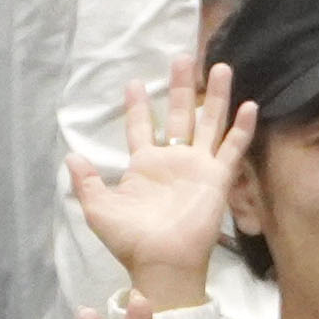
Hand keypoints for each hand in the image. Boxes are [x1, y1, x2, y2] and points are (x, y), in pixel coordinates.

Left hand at [67, 56, 254, 310]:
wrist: (159, 260)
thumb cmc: (129, 238)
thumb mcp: (98, 209)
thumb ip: (85, 181)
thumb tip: (70, 154)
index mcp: (144, 165)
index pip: (141, 128)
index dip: (138, 107)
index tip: (134, 83)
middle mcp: (173, 160)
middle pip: (180, 114)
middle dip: (182, 87)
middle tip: (183, 58)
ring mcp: (198, 166)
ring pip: (209, 122)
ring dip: (216, 96)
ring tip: (221, 66)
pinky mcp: (218, 178)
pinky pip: (232, 148)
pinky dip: (241, 128)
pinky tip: (248, 105)